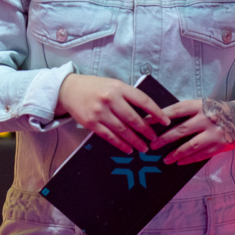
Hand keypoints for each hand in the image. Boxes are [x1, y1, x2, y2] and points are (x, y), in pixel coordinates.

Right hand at [55, 74, 172, 153]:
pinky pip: (109, 136)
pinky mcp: (91, 123)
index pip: (142, 100)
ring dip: (135, 141)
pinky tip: (128, 149)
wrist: (68, 89)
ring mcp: (99, 112)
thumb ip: (127, 96)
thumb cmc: (94, 87)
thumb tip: (147, 114)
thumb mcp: (113, 85)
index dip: (156, 112)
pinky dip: (120, 144)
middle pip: (133, 119)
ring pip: (122, 130)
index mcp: (118, 87)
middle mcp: (110, 99)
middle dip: (146, 131)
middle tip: (155, 139)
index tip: (166, 121)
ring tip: (144, 148)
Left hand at [150, 97, 234, 164]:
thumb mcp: (203, 105)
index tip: (146, 122)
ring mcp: (214, 133)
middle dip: (164, 139)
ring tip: (165, 159)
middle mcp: (207, 118)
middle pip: (181, 129)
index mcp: (200, 105)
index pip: (176, 110)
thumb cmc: (216, 111)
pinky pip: (202, 154)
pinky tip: (179, 162)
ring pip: (191, 145)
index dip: (160, 116)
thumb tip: (162, 122)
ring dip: (176, 153)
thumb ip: (187, 112)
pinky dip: (189, 159)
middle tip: (152, 146)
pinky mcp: (221, 145)